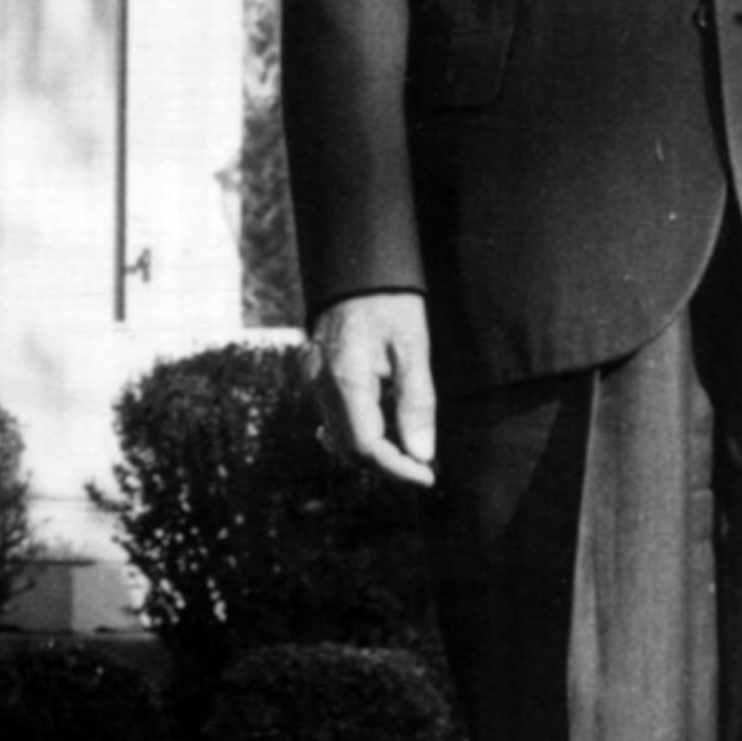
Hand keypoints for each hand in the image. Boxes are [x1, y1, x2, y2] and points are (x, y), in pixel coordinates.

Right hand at [310, 290, 437, 486]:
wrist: (357, 263)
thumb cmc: (391, 301)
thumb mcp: (413, 348)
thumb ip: (416, 403)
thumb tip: (422, 455)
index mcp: (345, 378)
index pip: (366, 446)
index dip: (398, 469)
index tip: (429, 476)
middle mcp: (321, 383)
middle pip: (349, 448)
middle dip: (388, 464)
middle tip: (426, 467)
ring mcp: (312, 378)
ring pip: (338, 436)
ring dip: (373, 451)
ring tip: (410, 450)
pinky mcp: (313, 372)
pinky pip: (331, 416)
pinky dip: (357, 431)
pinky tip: (381, 429)